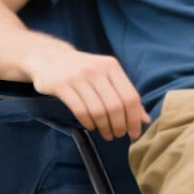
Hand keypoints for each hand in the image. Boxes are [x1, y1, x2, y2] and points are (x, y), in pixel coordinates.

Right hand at [26, 38, 150, 139]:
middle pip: (116, 106)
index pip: (131, 97)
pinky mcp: (61, 85)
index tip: (134, 133)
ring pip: (98, 110)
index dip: (135, 119)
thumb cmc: (84, 71)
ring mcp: (78, 76)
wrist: (49, 57)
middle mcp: (97, 69)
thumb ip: (125, 95)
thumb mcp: (106, 76)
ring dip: (104, 127)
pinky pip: (80, 110)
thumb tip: (145, 119)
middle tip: (118, 135)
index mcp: (112, 66)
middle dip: (119, 126)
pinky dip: (89, 123)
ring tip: (106, 133)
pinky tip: (91, 126)